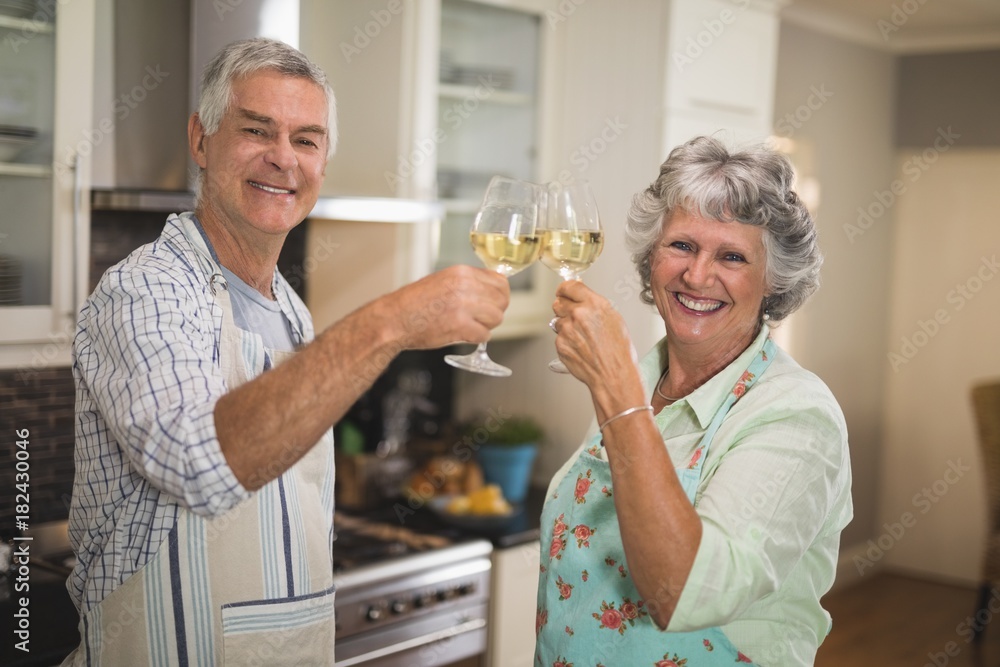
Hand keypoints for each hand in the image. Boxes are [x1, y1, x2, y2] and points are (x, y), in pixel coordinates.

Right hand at [388, 264, 509, 349]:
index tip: (494, 302)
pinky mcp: (460, 326)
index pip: (500, 281)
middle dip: (494, 311)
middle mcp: (465, 286)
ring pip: (496, 318)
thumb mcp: (443, 280)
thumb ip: (468, 283)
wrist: (395, 319)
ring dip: (486, 325)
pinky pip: (484, 335)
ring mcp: (463, 306)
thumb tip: (493, 290)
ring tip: (470, 325)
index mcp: (461, 272)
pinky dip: (476, 338)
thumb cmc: (415, 303)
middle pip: (502, 300)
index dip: (500, 295)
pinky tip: (463, 334)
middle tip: (481, 318)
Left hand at [551, 280, 635, 387]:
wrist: (613, 374)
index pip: (569, 286)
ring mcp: (567, 330)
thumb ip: (594, 304)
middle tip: (575, 318)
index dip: (565, 289)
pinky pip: (558, 337)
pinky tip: (580, 348)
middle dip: (564, 308)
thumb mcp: (613, 318)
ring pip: (557, 321)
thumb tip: (581, 295)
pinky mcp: (560, 344)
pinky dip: (566, 341)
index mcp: (594, 304)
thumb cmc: (618, 350)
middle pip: (558, 302)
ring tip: (582, 338)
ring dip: (566, 326)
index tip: (564, 292)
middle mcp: (578, 314)